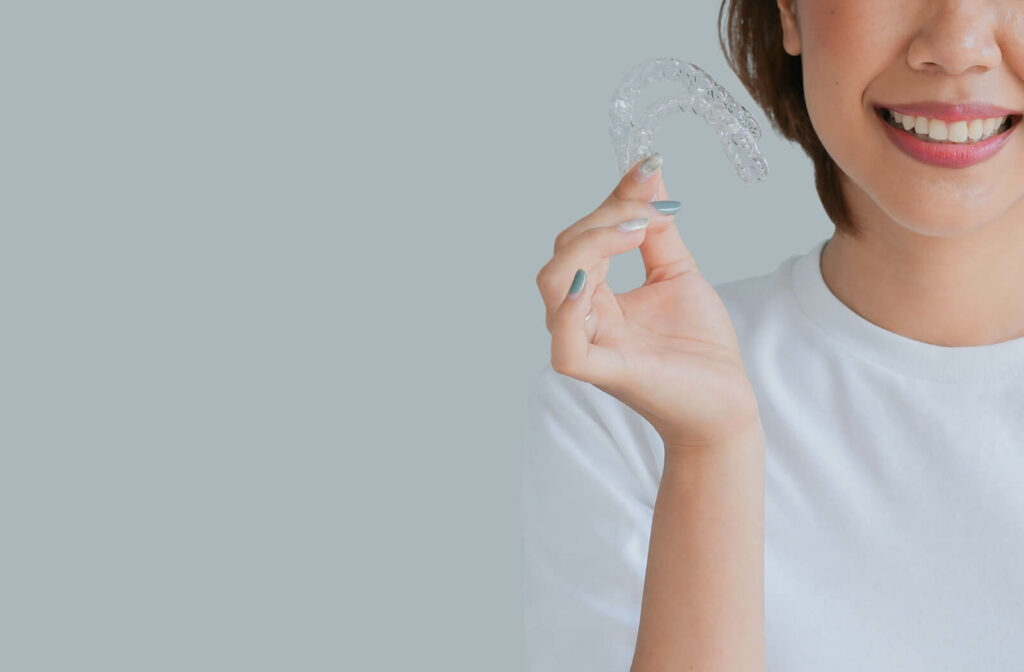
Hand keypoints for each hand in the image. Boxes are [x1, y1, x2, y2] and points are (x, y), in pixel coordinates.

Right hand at [535, 154, 760, 451]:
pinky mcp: (604, 373)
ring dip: (591, 246)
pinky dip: (570, 310)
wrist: (727, 403)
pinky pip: (567, 344)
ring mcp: (589, 345)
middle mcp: (583, 317)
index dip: (612, 200)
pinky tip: (593, 282)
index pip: (582, 237)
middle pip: (564, 253)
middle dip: (604, 219)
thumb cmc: (699, 347)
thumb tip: (650, 174)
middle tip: (651, 210)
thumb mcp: (679, 273)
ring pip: (555, 286)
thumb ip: (660, 229)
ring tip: (636, 231)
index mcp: (595, 295)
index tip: (649, 168)